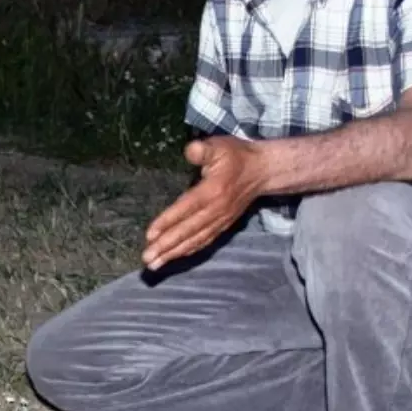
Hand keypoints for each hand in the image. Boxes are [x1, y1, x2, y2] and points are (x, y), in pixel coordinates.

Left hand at [142, 136, 266, 270]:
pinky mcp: (223, 225)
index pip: (186, 208)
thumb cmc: (238, 156)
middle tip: (147, 259)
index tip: (150, 235)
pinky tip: (175, 257)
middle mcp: (216, 210)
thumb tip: (189, 151)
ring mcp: (221, 220)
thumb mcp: (220, 146)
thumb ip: (203, 149)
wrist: (265, 171)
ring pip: (195, 240)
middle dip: (166, 246)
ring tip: (155, 264)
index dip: (168, 221)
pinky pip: (204, 241)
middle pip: (188, 231)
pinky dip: (189, 250)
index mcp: (213, 190)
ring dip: (174, 253)